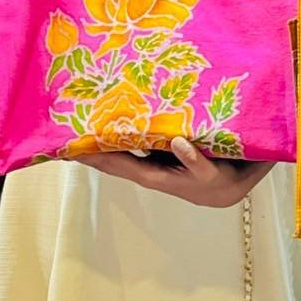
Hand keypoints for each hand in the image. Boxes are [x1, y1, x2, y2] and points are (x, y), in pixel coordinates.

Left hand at [80, 139, 272, 207]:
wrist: (236, 184)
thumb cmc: (223, 181)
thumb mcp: (213, 174)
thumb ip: (197, 162)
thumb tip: (178, 141)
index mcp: (158, 176)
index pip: (121, 165)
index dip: (98, 157)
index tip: (74, 148)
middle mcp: (151, 168)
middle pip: (114, 157)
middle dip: (90, 148)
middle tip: (64, 132)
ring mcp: (155, 158)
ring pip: (123, 147)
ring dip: (102, 137)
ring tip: (81, 121)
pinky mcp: (162, 149)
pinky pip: (137, 138)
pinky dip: (123, 129)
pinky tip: (114, 116)